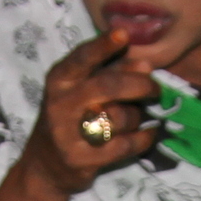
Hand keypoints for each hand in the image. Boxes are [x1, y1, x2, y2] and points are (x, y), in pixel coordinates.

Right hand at [24, 33, 160, 195]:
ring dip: (136, 116)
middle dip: (140, 85)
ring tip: (135, 118)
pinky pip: (125, 145)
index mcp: (59, 80)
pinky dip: (143, 138)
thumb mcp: (80, 90)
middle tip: (155, 89)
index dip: (104, 45)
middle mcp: (60, 104)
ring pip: (119, 117)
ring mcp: (68, 134)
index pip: (83, 58)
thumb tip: (145, 65)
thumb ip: (110, 73)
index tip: (124, 34)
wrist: (44, 166)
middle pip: (108, 86)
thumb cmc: (69, 119)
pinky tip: (148, 134)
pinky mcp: (81, 159)